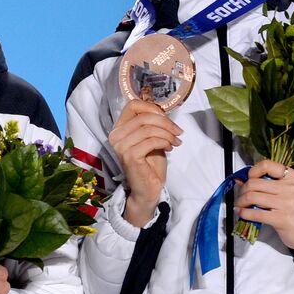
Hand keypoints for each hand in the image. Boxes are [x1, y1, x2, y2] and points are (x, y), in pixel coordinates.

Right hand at [108, 99, 179, 226]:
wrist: (148, 188)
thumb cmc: (150, 163)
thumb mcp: (152, 138)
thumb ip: (152, 124)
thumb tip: (162, 111)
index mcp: (119, 128)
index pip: (132, 105)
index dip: (152, 108)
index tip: (167, 118)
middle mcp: (115, 136)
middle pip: (143, 117)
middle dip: (165, 122)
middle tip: (178, 131)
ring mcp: (120, 146)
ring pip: (149, 128)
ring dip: (167, 133)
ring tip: (175, 141)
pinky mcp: (129, 156)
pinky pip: (151, 141)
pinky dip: (164, 142)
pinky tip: (170, 148)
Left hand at [233, 159, 293, 250]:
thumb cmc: (290, 208)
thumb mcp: (282, 190)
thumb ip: (263, 182)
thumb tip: (239, 179)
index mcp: (292, 176)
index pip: (266, 165)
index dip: (252, 171)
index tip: (249, 178)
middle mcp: (290, 188)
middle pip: (254, 183)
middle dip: (242, 190)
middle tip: (241, 196)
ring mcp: (286, 203)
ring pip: (251, 197)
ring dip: (240, 202)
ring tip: (240, 204)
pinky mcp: (281, 218)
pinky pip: (255, 213)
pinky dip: (243, 213)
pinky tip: (241, 212)